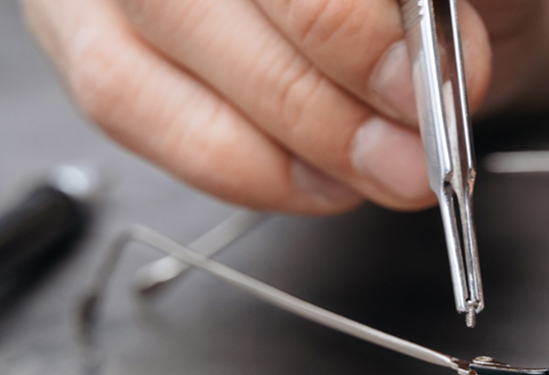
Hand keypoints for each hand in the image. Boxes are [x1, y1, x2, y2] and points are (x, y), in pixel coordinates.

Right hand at [20, 0, 548, 212]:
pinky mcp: (92, 29)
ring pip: (149, 64)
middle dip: (327, 91)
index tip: (445, 87)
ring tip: (378, 179)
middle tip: (420, 156)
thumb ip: (456, 2)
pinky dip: (226, 162)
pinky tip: (315, 183)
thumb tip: (441, 66)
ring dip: (279, 140)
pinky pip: (126, 107)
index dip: (353, 22)